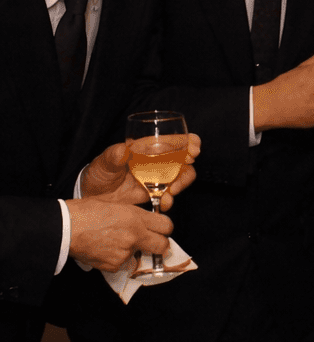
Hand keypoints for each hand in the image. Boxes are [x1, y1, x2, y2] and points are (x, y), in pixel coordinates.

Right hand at [65, 198, 173, 272]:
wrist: (65, 228)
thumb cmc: (87, 212)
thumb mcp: (118, 205)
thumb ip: (136, 215)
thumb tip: (148, 222)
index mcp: (136, 218)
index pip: (167, 226)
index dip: (165, 228)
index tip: (161, 229)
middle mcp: (134, 236)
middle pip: (163, 245)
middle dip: (160, 244)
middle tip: (151, 241)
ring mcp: (125, 252)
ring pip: (140, 255)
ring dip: (133, 250)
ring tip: (114, 241)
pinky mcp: (114, 265)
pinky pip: (123, 263)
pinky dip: (117, 258)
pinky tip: (105, 249)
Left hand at [79, 134, 200, 211]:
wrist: (94, 198)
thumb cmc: (99, 174)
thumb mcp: (103, 163)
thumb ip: (113, 156)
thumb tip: (123, 150)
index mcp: (146, 147)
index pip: (171, 139)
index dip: (187, 141)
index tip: (192, 148)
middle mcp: (156, 160)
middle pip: (183, 156)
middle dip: (190, 162)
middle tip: (186, 169)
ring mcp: (158, 176)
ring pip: (182, 175)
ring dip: (182, 182)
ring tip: (172, 190)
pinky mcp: (156, 192)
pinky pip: (170, 194)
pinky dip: (170, 199)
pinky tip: (164, 202)